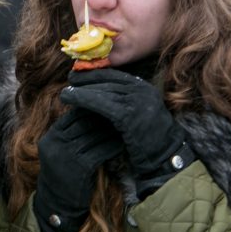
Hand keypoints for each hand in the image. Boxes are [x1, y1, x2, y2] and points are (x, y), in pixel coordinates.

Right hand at [33, 107, 122, 231]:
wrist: (57, 206)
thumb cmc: (64, 175)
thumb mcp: (60, 152)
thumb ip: (71, 134)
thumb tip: (94, 112)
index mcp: (50, 136)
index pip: (72, 114)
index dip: (91, 108)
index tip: (108, 104)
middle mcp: (55, 143)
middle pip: (83, 122)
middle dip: (103, 116)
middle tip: (121, 110)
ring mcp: (65, 156)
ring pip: (93, 135)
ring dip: (111, 130)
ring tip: (125, 125)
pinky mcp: (78, 168)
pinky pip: (99, 152)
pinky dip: (112, 146)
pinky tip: (122, 144)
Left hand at [60, 69, 195, 198]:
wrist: (164, 158)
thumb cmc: (148, 139)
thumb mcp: (139, 112)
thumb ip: (124, 100)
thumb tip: (98, 89)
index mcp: (144, 87)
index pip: (116, 75)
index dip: (96, 73)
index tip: (80, 73)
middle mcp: (141, 90)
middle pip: (108, 80)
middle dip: (87, 79)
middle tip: (70, 77)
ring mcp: (136, 101)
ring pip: (102, 91)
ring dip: (81, 89)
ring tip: (65, 91)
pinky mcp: (128, 115)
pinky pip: (101, 103)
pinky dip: (83, 99)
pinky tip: (71, 98)